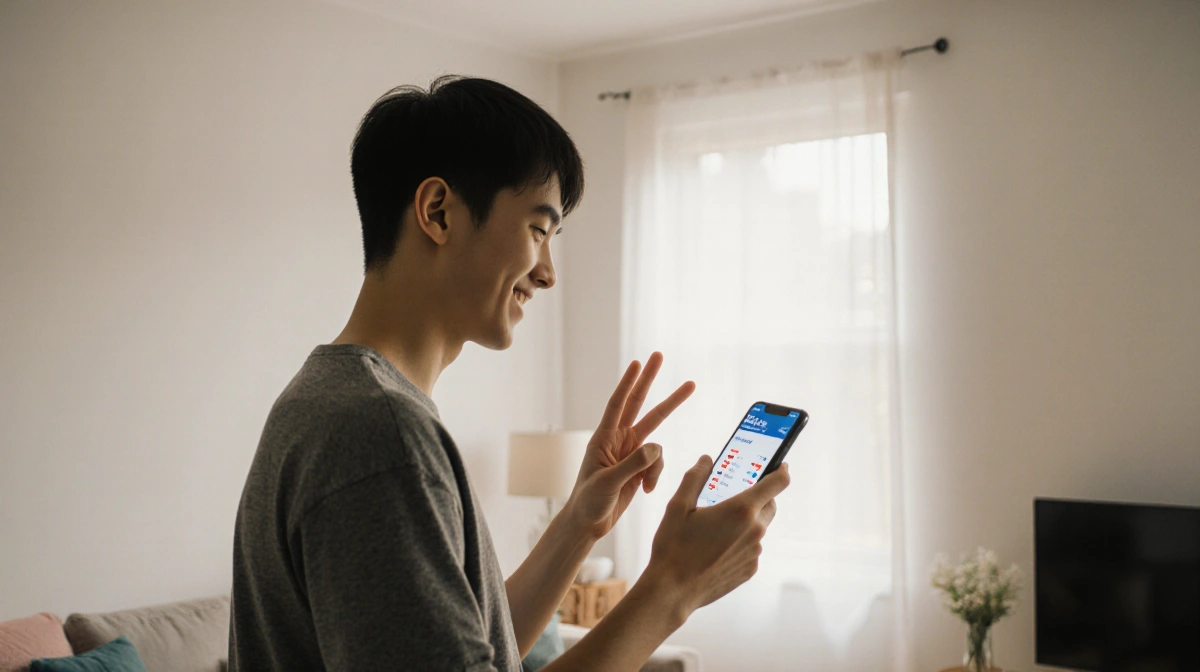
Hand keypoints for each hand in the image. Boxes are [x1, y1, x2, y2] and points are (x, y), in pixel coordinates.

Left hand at [563, 352, 695, 539]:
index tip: (638, 362)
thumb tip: (657, 447)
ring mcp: (630, 452)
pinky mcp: (640, 467)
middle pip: (638, 403)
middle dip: (650, 379)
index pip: (618, 404)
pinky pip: (658, 463)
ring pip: (655, 434)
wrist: (589, 524)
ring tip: (662, 447)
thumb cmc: (589, 501)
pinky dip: (656, 476)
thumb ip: (633, 464)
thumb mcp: (608, 482)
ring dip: (663, 440)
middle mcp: (618, 440)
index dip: (628, 382)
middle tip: (659, 354)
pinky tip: (644, 491)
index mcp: (604, 438)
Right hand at [642, 454, 790, 614]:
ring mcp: (754, 552)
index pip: (777, 484)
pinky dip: (740, 542)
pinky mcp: (750, 569)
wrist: (672, 590)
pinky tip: (716, 547)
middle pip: (770, 505)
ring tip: (717, 525)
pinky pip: (751, 548)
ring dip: (746, 521)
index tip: (780, 466)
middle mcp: (755, 530)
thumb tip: (706, 460)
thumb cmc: (673, 546)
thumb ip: (695, 478)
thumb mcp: (678, 506)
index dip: (781, 471)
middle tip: (736, 495)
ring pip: (759, 527)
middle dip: (759, 496)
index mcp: (740, 510)